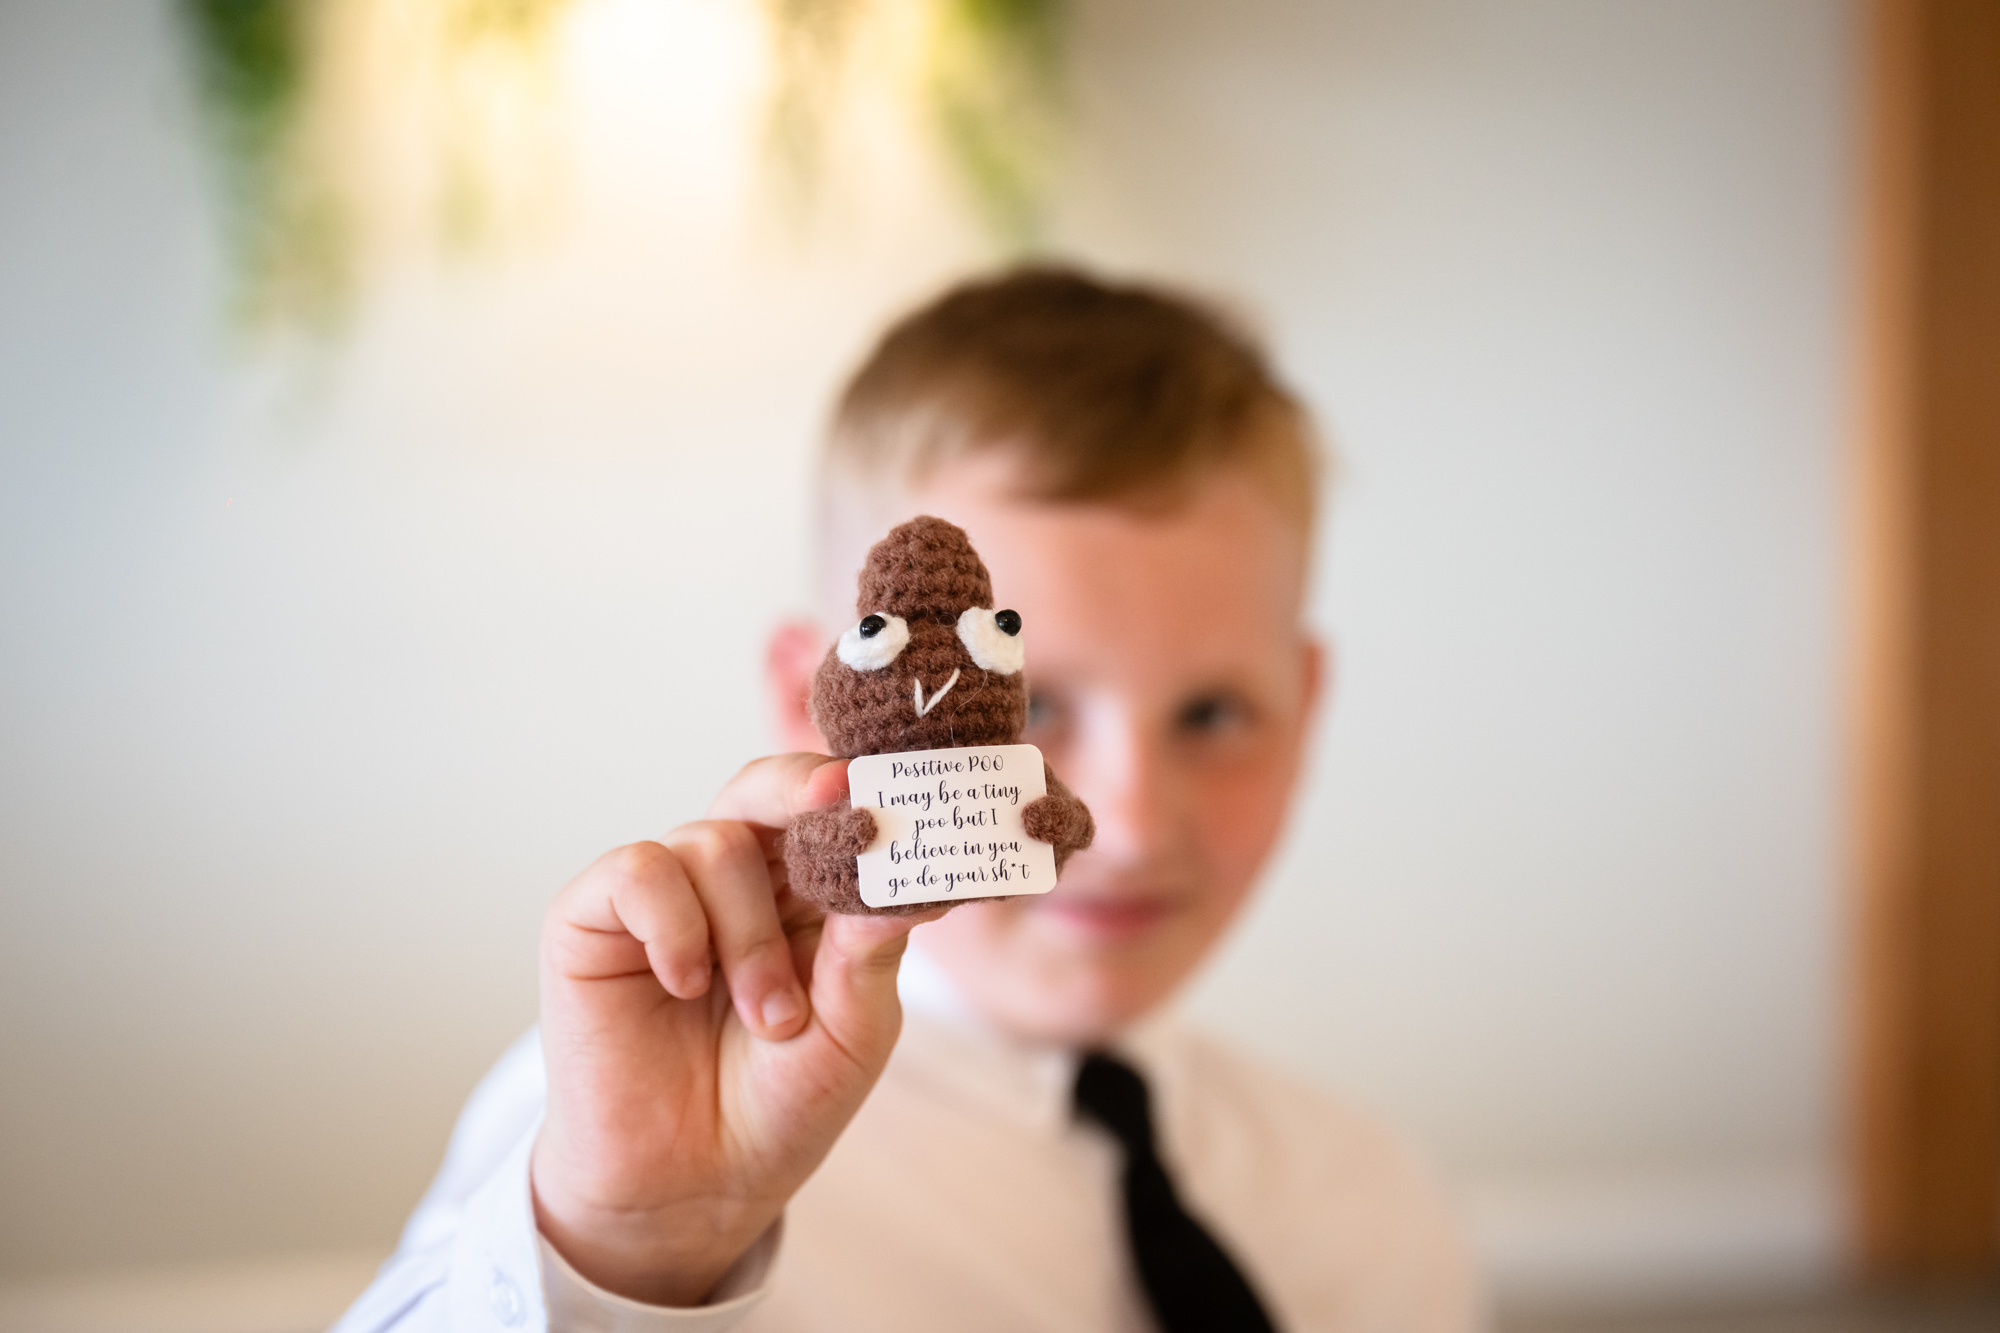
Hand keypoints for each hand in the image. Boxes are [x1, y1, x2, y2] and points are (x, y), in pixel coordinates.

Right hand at [531, 754, 944, 1305]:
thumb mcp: (854, 1027)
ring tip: (770, 1018)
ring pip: (713, 841)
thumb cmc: (781, 1100)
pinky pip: (640, 871)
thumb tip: (914, 879)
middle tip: (838, 800)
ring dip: (751, 934)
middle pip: (764, 788)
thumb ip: (874, 950)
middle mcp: (734, 876)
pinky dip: (675, 924)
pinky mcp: (593, 916)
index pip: (829, 808)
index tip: (895, 785)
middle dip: (803, 789)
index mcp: (806, 890)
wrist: (695, 1185)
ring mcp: (663, 892)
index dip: (859, 790)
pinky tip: (688, 984)